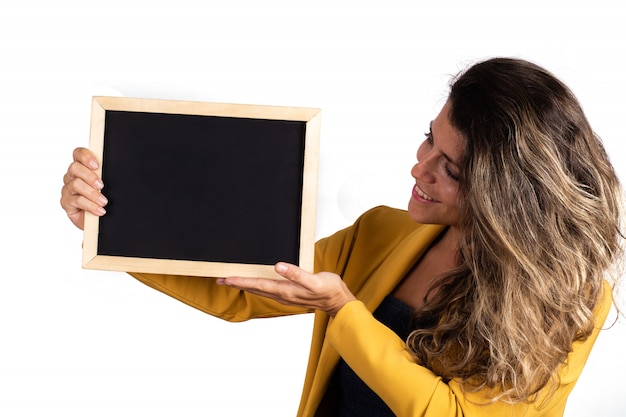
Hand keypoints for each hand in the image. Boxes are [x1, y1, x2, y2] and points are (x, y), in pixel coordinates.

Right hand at [60, 147, 107, 229]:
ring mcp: (68, 189)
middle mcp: (72, 176)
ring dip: (92, 193)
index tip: (96, 165)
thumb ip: (106, 175)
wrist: (98, 221)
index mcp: (82, 168)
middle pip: (75, 168)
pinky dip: (90, 205)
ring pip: (76, 184)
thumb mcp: (108, 186)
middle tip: (101, 186)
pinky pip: (77, 201)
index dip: (85, 156)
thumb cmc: (104, 200)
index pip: (78, 154)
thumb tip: (119, 169)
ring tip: (104, 201)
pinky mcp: (66, 202)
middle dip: (90, 176)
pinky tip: (99, 210)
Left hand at [217, 263, 356, 316]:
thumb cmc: (328, 289)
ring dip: (244, 285)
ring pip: (259, 289)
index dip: (241, 281)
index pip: (258, 284)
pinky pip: (267, 289)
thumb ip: (296, 274)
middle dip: (236, 284)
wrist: (338, 301)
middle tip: (219, 280)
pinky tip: (255, 282)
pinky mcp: (289, 294)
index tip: (226, 278)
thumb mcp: (314, 280)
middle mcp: (282, 294)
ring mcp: (285, 295)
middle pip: (254, 288)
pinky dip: (256, 285)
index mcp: (286, 290)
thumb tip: (279, 266)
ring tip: (231, 281)